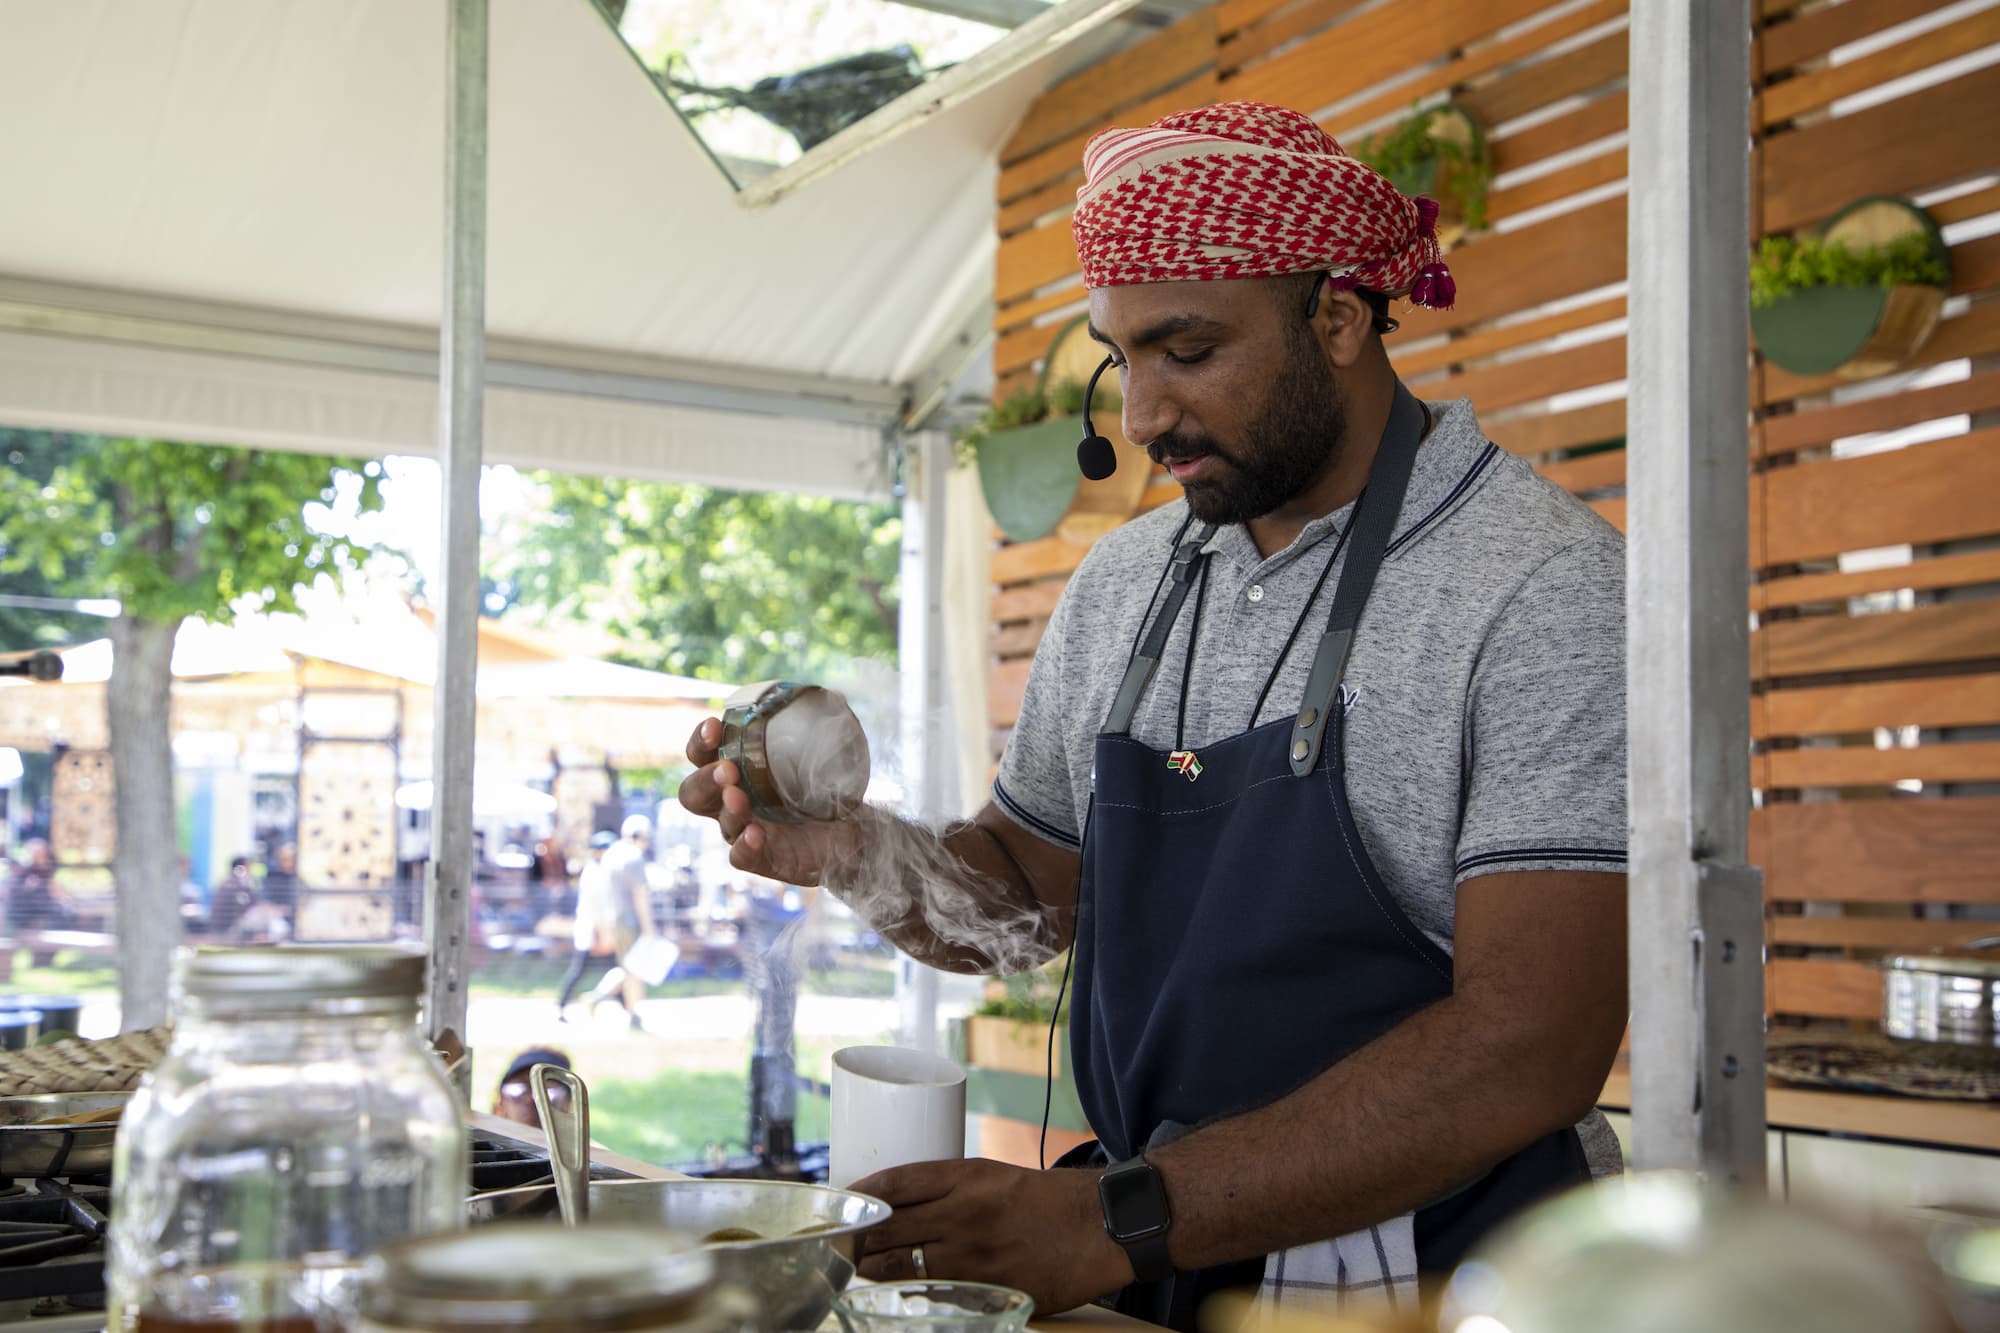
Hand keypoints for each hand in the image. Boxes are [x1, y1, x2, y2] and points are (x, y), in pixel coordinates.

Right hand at [679, 718, 858, 885]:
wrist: (852, 831)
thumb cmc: (824, 787)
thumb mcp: (823, 754)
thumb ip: (820, 726)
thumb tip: (834, 694)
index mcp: (735, 771)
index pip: (702, 756)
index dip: (700, 741)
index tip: (714, 726)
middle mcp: (730, 803)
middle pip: (694, 794)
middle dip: (704, 779)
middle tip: (727, 769)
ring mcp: (743, 832)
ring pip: (720, 823)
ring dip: (728, 808)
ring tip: (738, 797)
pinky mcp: (762, 858)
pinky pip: (741, 857)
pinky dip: (744, 846)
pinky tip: (754, 835)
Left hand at [853, 1158, 1133, 1315]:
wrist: (1099, 1227)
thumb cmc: (1046, 1199)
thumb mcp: (993, 1175)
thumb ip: (949, 1189)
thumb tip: (899, 1206)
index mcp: (966, 1178)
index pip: (896, 1183)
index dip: (861, 1194)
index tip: (842, 1201)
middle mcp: (964, 1215)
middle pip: (889, 1228)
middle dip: (856, 1238)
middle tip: (835, 1242)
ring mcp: (974, 1257)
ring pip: (902, 1267)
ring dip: (872, 1270)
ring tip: (853, 1270)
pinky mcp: (987, 1291)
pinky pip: (934, 1295)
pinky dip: (911, 1294)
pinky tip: (896, 1294)